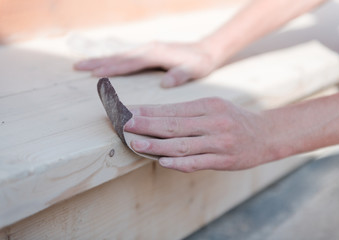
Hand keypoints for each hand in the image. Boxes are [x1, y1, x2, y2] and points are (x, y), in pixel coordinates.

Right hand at [74, 41, 218, 87]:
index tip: (95, 74)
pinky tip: (103, 64)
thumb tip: (166, 84)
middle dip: (98, 62)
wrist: (206, 51)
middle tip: (77, 67)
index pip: (130, 62)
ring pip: (120, 55)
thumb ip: (181, 75)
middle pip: (120, 56)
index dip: (112, 68)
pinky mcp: (148, 51)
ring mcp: (147, 48)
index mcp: (156, 53)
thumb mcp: (194, 70)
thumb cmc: (200, 63)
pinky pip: (126, 56)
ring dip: (101, 59)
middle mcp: (149, 48)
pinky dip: (112, 60)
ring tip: (82, 65)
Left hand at [124, 97, 278, 171]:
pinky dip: (179, 163)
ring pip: (183, 144)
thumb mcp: (214, 107)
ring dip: (157, 145)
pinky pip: (198, 162)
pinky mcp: (225, 160)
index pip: (173, 109)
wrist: (267, 134)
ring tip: (137, 144)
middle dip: (147, 124)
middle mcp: (214, 122)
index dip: (150, 111)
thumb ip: (189, 113)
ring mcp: (220, 142)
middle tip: (124, 124)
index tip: (129, 111)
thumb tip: (157, 116)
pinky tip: (163, 162)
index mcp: (209, 105)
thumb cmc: (235, 119)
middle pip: (175, 125)